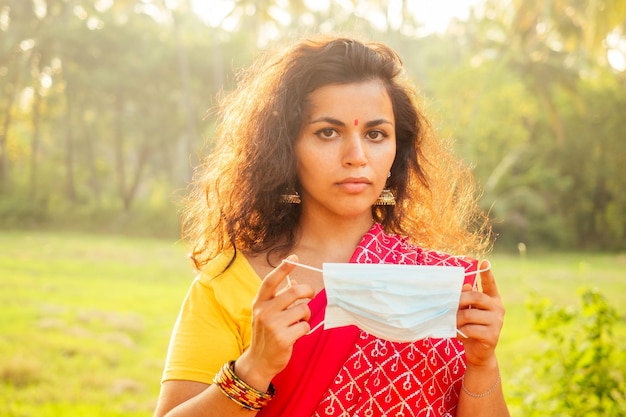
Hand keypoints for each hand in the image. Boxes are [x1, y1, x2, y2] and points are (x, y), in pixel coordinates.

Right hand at [236, 255, 314, 388]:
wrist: (258, 361)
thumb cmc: (265, 333)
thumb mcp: (266, 313)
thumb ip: (278, 298)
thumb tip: (295, 281)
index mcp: (259, 303)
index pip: (271, 281)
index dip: (283, 268)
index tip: (294, 258)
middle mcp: (264, 312)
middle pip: (293, 292)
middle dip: (308, 291)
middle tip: (312, 294)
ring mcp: (272, 325)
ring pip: (302, 309)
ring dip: (306, 314)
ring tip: (300, 321)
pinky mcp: (282, 338)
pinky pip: (305, 325)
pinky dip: (305, 328)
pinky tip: (297, 334)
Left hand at [456, 260, 504, 366]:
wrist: (478, 353)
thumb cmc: (470, 328)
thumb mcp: (467, 312)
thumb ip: (466, 300)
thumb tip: (465, 285)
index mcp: (493, 300)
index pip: (491, 285)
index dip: (487, 274)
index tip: (484, 261)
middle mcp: (498, 309)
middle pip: (476, 297)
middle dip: (459, 300)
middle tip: (448, 305)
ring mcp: (497, 322)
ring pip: (470, 314)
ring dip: (457, 319)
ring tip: (452, 322)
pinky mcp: (492, 335)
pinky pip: (471, 328)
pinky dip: (461, 330)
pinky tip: (459, 333)